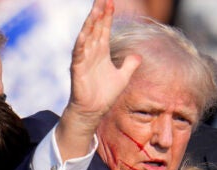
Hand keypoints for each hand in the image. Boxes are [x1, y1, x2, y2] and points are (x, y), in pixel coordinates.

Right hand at [56, 0, 141, 159]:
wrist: (94, 111)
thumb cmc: (104, 95)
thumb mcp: (122, 77)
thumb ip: (129, 65)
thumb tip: (138, 56)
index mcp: (101, 52)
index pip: (104, 29)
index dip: (107, 15)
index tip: (111, 1)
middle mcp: (91, 52)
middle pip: (95, 28)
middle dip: (99, 13)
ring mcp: (83, 60)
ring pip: (86, 37)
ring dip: (90, 24)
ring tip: (95, 10)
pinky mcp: (77, 70)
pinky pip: (78, 54)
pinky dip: (81, 43)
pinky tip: (84, 33)